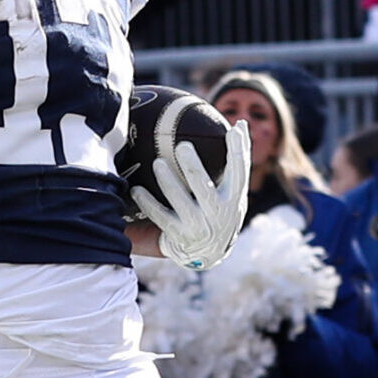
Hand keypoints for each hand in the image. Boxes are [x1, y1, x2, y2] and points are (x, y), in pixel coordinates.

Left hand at [132, 122, 251, 269]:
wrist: (210, 254)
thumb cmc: (220, 210)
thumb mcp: (233, 192)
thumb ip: (236, 163)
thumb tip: (241, 123)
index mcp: (234, 199)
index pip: (239, 171)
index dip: (238, 149)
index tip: (233, 128)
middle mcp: (218, 214)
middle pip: (204, 186)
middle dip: (192, 167)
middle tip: (182, 145)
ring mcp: (198, 226)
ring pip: (179, 200)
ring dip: (167, 181)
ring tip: (158, 163)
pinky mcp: (179, 235)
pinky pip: (160, 216)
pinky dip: (147, 203)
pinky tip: (136, 188)